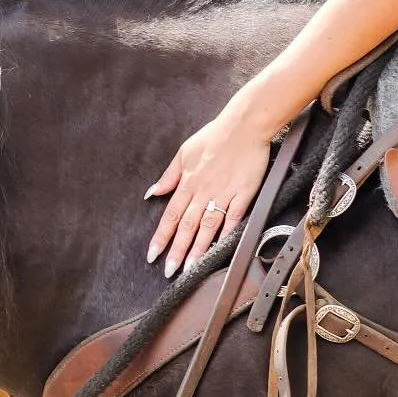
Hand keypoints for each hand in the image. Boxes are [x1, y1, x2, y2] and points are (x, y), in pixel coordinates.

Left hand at [144, 110, 271, 277]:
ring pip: (207, 227)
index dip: (161, 237)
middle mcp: (203, 191)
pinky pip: (233, 218)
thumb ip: (169, 175)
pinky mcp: (243, 194)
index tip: (153, 255)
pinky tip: (220, 249)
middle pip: (186, 226)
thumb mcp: (184, 152)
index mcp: (188, 182)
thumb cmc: (215, 135)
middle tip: (170, 271)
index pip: (170, 215)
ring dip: (198, 249)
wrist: (244, 125)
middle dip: (176, 250)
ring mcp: (223, 194)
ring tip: (191, 269)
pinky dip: (226, 234)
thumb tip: (153, 192)